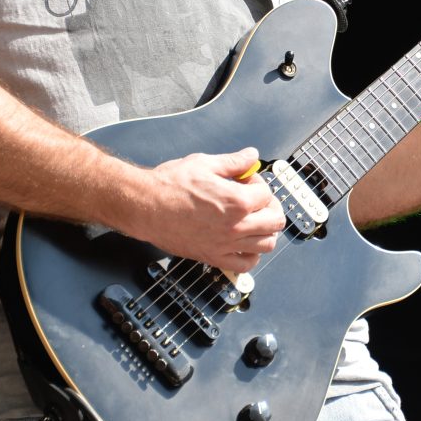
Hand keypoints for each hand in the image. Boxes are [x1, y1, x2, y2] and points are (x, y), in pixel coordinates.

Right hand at [131, 147, 285, 272]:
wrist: (145, 207)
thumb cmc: (169, 186)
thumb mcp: (204, 164)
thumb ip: (233, 162)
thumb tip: (251, 156)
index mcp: (237, 201)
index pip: (267, 193)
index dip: (258, 183)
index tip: (246, 180)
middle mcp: (236, 226)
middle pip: (276, 221)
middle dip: (270, 206)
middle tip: (257, 200)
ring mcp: (226, 245)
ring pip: (267, 244)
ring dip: (265, 231)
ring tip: (254, 221)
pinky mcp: (214, 257)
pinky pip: (246, 264)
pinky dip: (252, 255)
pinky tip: (244, 243)